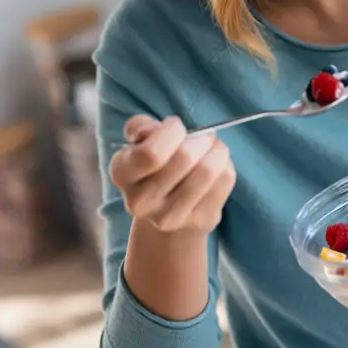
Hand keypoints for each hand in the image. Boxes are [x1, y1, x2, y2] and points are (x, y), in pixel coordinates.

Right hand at [109, 115, 235, 234]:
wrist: (166, 211)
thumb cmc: (155, 166)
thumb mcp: (140, 142)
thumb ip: (141, 127)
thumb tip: (152, 129)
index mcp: (121, 174)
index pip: (151, 153)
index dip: (172, 131)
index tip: (176, 127)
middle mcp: (140, 202)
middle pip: (185, 158)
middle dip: (200, 138)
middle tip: (203, 137)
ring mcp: (171, 217)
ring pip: (208, 170)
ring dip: (217, 150)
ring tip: (213, 148)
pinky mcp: (200, 221)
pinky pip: (225, 180)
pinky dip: (226, 165)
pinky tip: (217, 167)